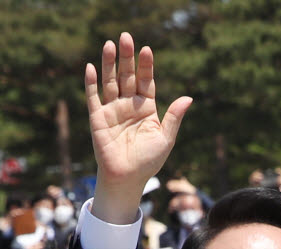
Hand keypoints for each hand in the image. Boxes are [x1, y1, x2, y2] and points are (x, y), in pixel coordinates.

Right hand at [88, 33, 191, 223]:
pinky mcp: (98, 119)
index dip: (146, 66)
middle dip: (126, 57)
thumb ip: (174, 117)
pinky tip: (91, 67)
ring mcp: (113, 110)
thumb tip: (188, 98)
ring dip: (109, 64)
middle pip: (127, 76)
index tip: (147, 50)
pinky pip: (93, 97)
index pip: (146, 81)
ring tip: (110, 44)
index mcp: (146, 108)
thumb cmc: (148, 161)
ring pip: (110, 82)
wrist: (127, 179)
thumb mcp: (165, 138)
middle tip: (126, 37)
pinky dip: (91, 83)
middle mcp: (129, 105)